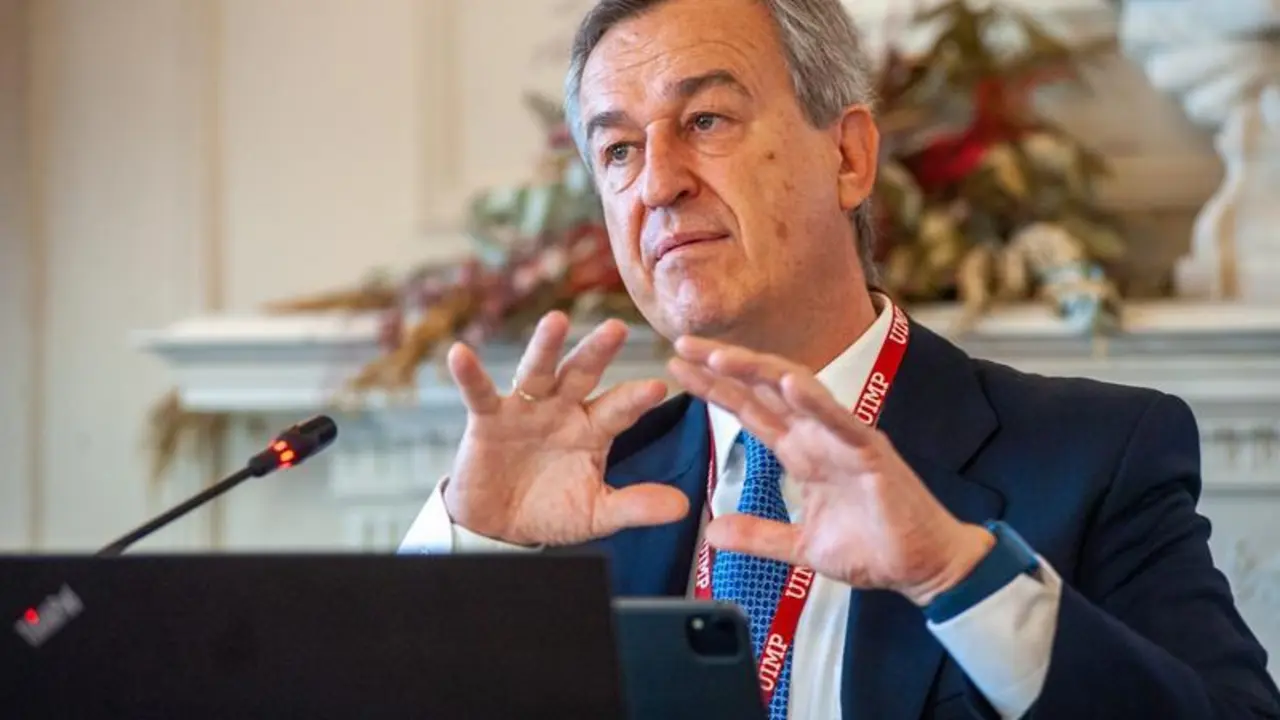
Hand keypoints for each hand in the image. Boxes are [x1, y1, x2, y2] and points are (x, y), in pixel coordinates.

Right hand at [443, 311, 688, 545]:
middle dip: (598, 352)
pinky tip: (460, 353)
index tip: (658, 385)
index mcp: (594, 428)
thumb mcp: (597, 512)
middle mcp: (562, 409)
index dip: (635, 398)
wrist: (500, 526)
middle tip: (618, 327)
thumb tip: (683, 507)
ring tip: (556, 320)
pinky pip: (479, 392)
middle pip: (582, 374)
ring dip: (545, 346)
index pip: (620, 409)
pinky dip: (469, 374)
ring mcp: (525, 410)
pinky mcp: (488, 419)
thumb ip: (635, 506)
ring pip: (537, 372)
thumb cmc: (553, 511)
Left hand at [667, 337, 993, 605]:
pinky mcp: (871, 452)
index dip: (714, 387)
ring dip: (758, 370)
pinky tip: (790, 381)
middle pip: (764, 389)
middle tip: (682, 344)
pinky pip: (841, 420)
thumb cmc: (874, 547)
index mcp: (802, 451)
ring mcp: (845, 439)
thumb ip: (759, 535)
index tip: (679, 366)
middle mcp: (819, 436)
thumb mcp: (801, 545)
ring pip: (797, 391)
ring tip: (720, 354)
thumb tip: (713, 533)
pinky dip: (816, 401)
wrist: (923, 567)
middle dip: (723, 365)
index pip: (750, 409)